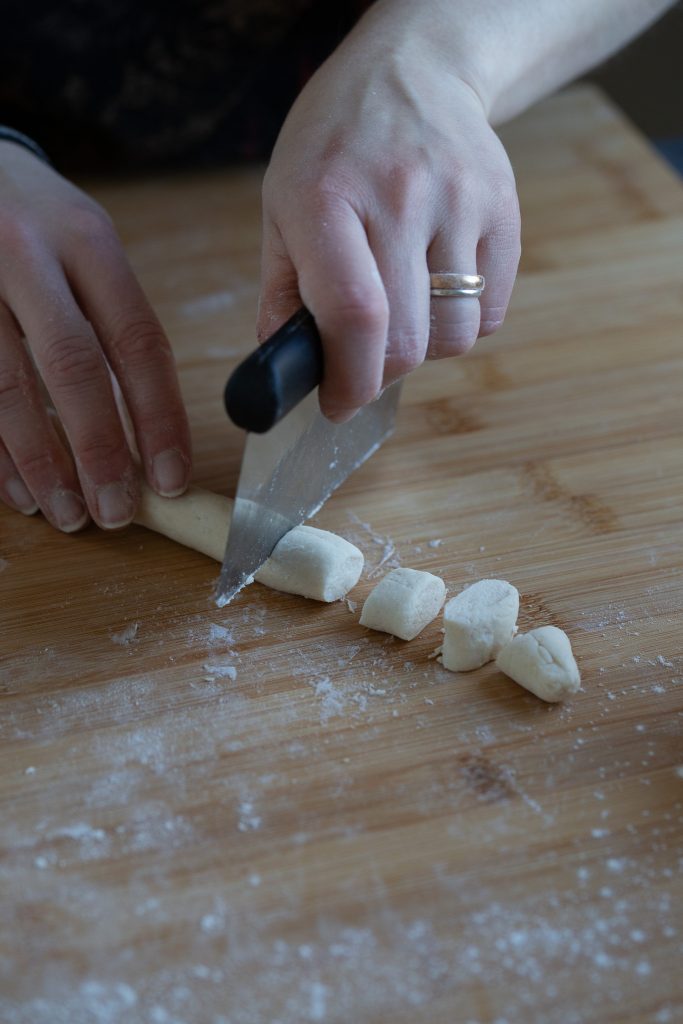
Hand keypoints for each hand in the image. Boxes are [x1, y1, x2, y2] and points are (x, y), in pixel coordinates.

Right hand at [0, 142, 190, 530]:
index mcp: (87, 240)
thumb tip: (141, 429)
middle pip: (72, 365)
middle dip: (99, 449)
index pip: (138, 340)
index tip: (172, 477)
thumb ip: (109, 321)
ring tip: (66, 512)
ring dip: (39, 462)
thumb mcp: (83, 244)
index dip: (160, 417)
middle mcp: (28, 253)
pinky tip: (13, 488)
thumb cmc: (32, 220)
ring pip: (5, 386)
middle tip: (115, 512)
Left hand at [258, 3, 520, 420]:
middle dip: (380, 376)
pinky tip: (436, 291)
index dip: (348, 380)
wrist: (414, 71)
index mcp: (326, 198)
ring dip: (425, 350)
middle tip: (363, 365)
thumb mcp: (281, 205)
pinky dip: (463, 324)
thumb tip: (292, 369)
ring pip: (457, 335)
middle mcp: (399, 195)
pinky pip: (494, 311)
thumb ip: (282, 293)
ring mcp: (460, 200)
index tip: (336, 403)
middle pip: (407, 338)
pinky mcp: (504, 208)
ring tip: (403, 315)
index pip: (353, 315)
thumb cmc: (335, 145)